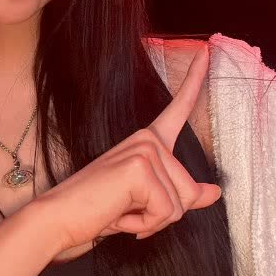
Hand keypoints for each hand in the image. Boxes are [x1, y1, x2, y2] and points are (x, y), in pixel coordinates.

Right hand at [41, 45, 220, 260]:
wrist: (59, 219)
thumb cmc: (98, 210)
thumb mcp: (147, 202)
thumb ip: (180, 195)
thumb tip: (216, 193)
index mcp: (148, 141)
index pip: (178, 108)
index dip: (195, 80)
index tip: (207, 51)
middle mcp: (148, 139)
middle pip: (190, 189)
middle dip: (164, 214)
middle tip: (128, 210)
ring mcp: (145, 150)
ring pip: (180, 204)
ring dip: (153, 221)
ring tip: (121, 211)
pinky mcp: (141, 168)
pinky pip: (166, 211)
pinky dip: (145, 225)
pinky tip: (120, 216)